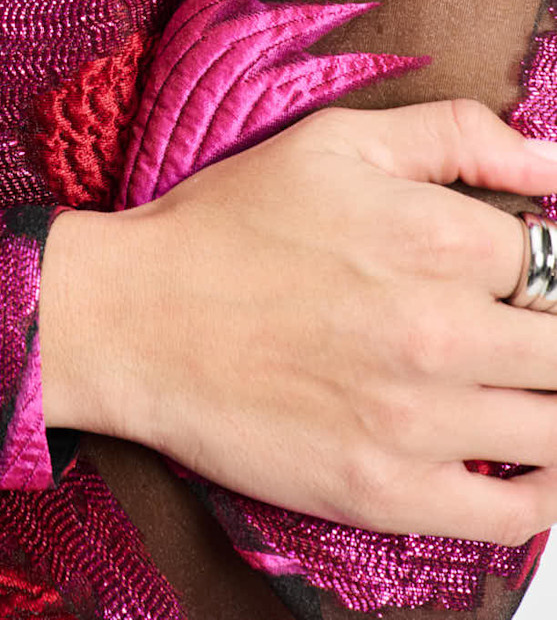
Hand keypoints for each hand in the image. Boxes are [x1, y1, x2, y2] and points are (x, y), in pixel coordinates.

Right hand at [39, 97, 556, 544]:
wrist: (133, 319)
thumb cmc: (227, 226)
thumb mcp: (337, 143)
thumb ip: (457, 136)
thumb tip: (555, 164)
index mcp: (434, 236)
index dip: (546, 270)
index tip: (522, 279)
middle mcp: (439, 329)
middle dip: (548, 335)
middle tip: (517, 331)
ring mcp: (416, 420)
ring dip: (549, 403)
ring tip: (519, 386)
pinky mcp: (388, 492)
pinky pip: (515, 511)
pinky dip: (544, 491)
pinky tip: (526, 460)